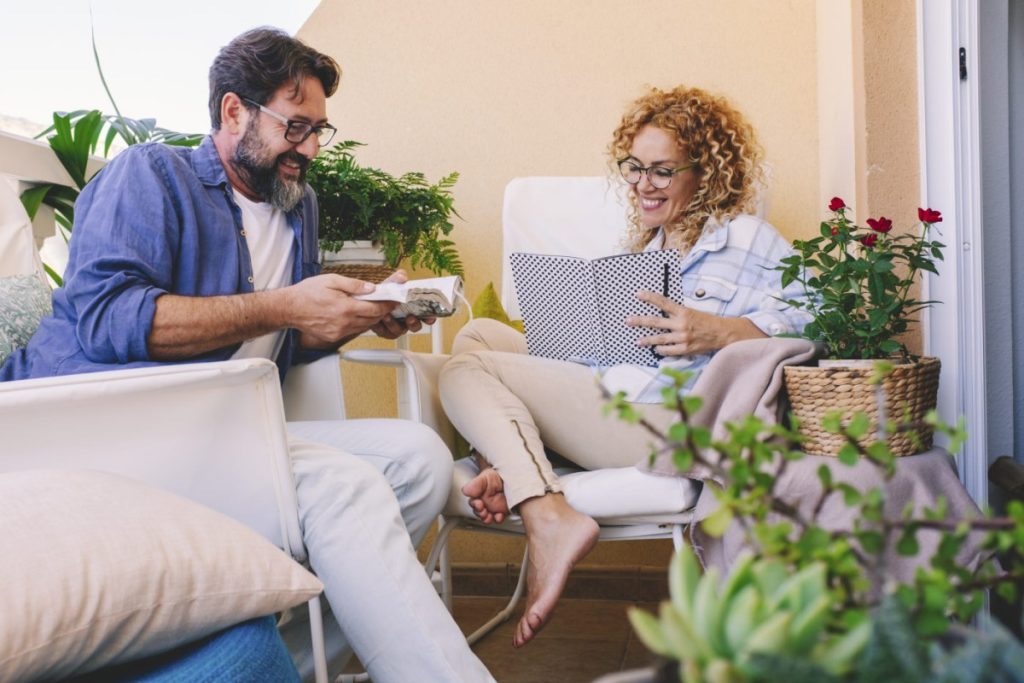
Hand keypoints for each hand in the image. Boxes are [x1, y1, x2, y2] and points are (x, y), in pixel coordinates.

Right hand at [288, 273, 398, 345]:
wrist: (289, 308)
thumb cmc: (307, 293)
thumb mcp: (332, 280)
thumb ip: (354, 285)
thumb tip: (371, 288)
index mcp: (345, 308)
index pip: (375, 309)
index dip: (387, 305)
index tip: (393, 301)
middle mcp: (343, 323)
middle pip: (372, 320)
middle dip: (380, 311)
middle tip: (383, 302)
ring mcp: (338, 332)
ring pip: (363, 327)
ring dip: (369, 318)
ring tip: (368, 307)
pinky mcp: (333, 337)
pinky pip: (352, 331)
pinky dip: (357, 323)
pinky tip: (354, 315)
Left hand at [367, 269, 437, 338]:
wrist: (368, 301)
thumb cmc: (383, 294)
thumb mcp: (390, 284)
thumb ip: (396, 279)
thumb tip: (402, 276)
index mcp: (412, 308)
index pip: (426, 315)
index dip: (430, 318)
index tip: (430, 317)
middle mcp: (406, 319)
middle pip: (416, 326)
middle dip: (414, 324)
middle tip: (410, 317)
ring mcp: (397, 327)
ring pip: (401, 331)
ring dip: (395, 324)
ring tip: (387, 315)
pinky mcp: (386, 332)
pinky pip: (388, 333)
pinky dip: (383, 327)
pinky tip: (379, 320)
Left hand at [626, 290, 764, 355]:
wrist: (722, 334)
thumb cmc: (706, 321)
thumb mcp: (692, 312)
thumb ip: (677, 313)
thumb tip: (660, 310)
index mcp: (683, 312)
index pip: (663, 302)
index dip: (650, 297)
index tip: (638, 294)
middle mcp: (681, 324)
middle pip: (656, 322)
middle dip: (640, 321)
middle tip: (628, 320)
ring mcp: (683, 338)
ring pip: (659, 339)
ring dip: (647, 340)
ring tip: (637, 341)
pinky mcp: (685, 349)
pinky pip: (668, 351)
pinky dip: (660, 350)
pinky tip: (655, 349)